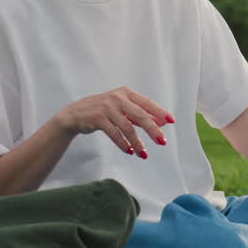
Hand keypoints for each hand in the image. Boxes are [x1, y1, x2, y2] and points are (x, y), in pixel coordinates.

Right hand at [53, 87, 173, 158]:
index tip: (171, 121)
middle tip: (162, 141)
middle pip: (140, 115)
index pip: (147, 103)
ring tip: (144, 154)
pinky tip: (130, 151)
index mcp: (127, 93)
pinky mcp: (98, 118)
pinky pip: (114, 133)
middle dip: (152, 130)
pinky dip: (123, 144)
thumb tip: (162, 123)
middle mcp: (118, 98)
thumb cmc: (104, 110)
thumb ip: (140, 114)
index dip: (160, 112)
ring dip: (137, 142)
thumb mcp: (123, 108)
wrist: (75, 114)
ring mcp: (107, 108)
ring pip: (127, 127)